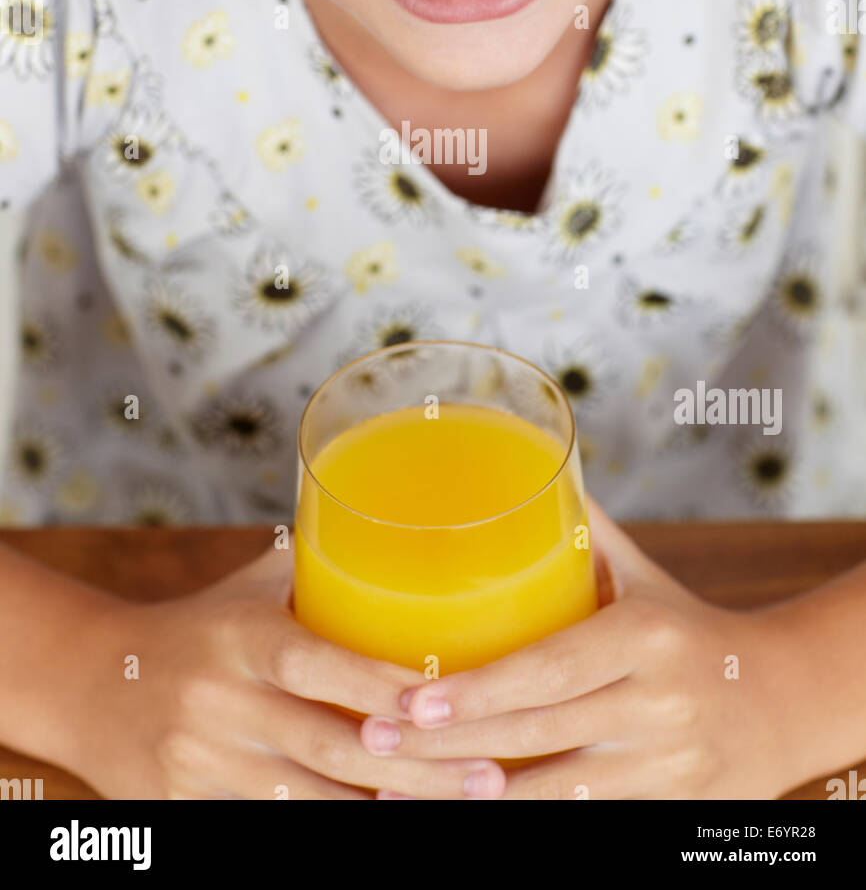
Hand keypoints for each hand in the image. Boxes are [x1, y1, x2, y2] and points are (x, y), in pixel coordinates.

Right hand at [71, 535, 504, 799]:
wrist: (87, 684)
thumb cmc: (198, 627)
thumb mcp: (248, 589)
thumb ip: (321, 570)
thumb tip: (411, 534)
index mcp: (240, 636)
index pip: (316, 664)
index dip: (380, 688)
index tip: (447, 701)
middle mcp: (219, 702)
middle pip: (330, 750)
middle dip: (418, 771)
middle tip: (491, 777)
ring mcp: (202, 764)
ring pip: (311, 803)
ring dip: (390, 811)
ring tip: (462, 806)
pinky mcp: (189, 808)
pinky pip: (274, 827)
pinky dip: (336, 829)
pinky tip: (389, 825)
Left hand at [360, 496, 797, 798]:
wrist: (779, 701)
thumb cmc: (686, 627)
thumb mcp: (643, 575)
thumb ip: (583, 531)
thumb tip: (520, 464)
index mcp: (647, 635)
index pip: (551, 669)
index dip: (481, 690)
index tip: (414, 697)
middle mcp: (659, 703)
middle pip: (540, 733)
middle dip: (451, 742)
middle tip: (378, 737)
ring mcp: (666, 765)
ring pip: (555, 790)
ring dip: (474, 795)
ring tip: (399, 788)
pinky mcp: (667, 808)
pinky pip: (582, 815)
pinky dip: (523, 816)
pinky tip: (465, 811)